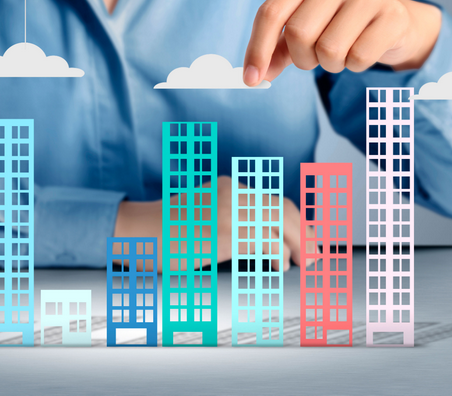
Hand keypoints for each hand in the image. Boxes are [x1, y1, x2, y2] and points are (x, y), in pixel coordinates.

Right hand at [114, 176, 314, 272]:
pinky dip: (279, 256)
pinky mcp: (225, 233)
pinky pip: (266, 245)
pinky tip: (280, 265)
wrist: (136, 230)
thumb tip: (266, 239)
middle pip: (284, 212)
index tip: (310, 239)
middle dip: (305, 234)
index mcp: (228, 187)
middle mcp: (233, 193)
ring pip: (280, 227)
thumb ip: (231, 218)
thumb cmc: (165, 230)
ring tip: (302, 262)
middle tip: (315, 254)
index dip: (298, 222)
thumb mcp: (203, 213)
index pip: (275, 202)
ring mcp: (230, 212)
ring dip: (298, 246)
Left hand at [242, 0, 441, 85]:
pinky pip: (358, 57)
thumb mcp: (304, 32)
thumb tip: (255, 76)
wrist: (392, 21)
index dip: (257, 49)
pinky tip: (363, 50)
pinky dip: (355, 65)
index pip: (270, 13)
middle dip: (302, 58)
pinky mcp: (391, 14)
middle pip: (299, 34)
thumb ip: (276, 51)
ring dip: (331, 64)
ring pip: (329, 49)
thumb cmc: (338, 25)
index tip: (252, 79)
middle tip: (315, 57)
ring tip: (342, 51)